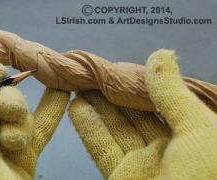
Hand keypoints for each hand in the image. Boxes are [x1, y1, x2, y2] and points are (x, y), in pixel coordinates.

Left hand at [0, 57, 69, 178]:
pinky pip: (43, 127)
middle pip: (4, 96)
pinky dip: (53, 108)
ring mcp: (2, 140)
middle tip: (1, 110)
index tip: (3, 68)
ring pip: (22, 112)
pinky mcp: (24, 155)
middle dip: (8, 99)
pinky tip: (63, 91)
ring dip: (19, 120)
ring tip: (8, 140)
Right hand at [69, 49, 216, 178]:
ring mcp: (142, 165)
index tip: (119, 68)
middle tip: (93, 74)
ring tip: (79, 86)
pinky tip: (77, 108)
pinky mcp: (121, 177)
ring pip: (115, 129)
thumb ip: (173, 94)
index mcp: (192, 136)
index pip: (159, 102)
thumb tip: (161, 55)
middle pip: (133, 114)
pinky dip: (88, 128)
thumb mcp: (199, 130)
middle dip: (112, 94)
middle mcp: (166, 149)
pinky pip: (102, 148)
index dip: (138, 84)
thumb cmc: (205, 179)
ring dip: (96, 107)